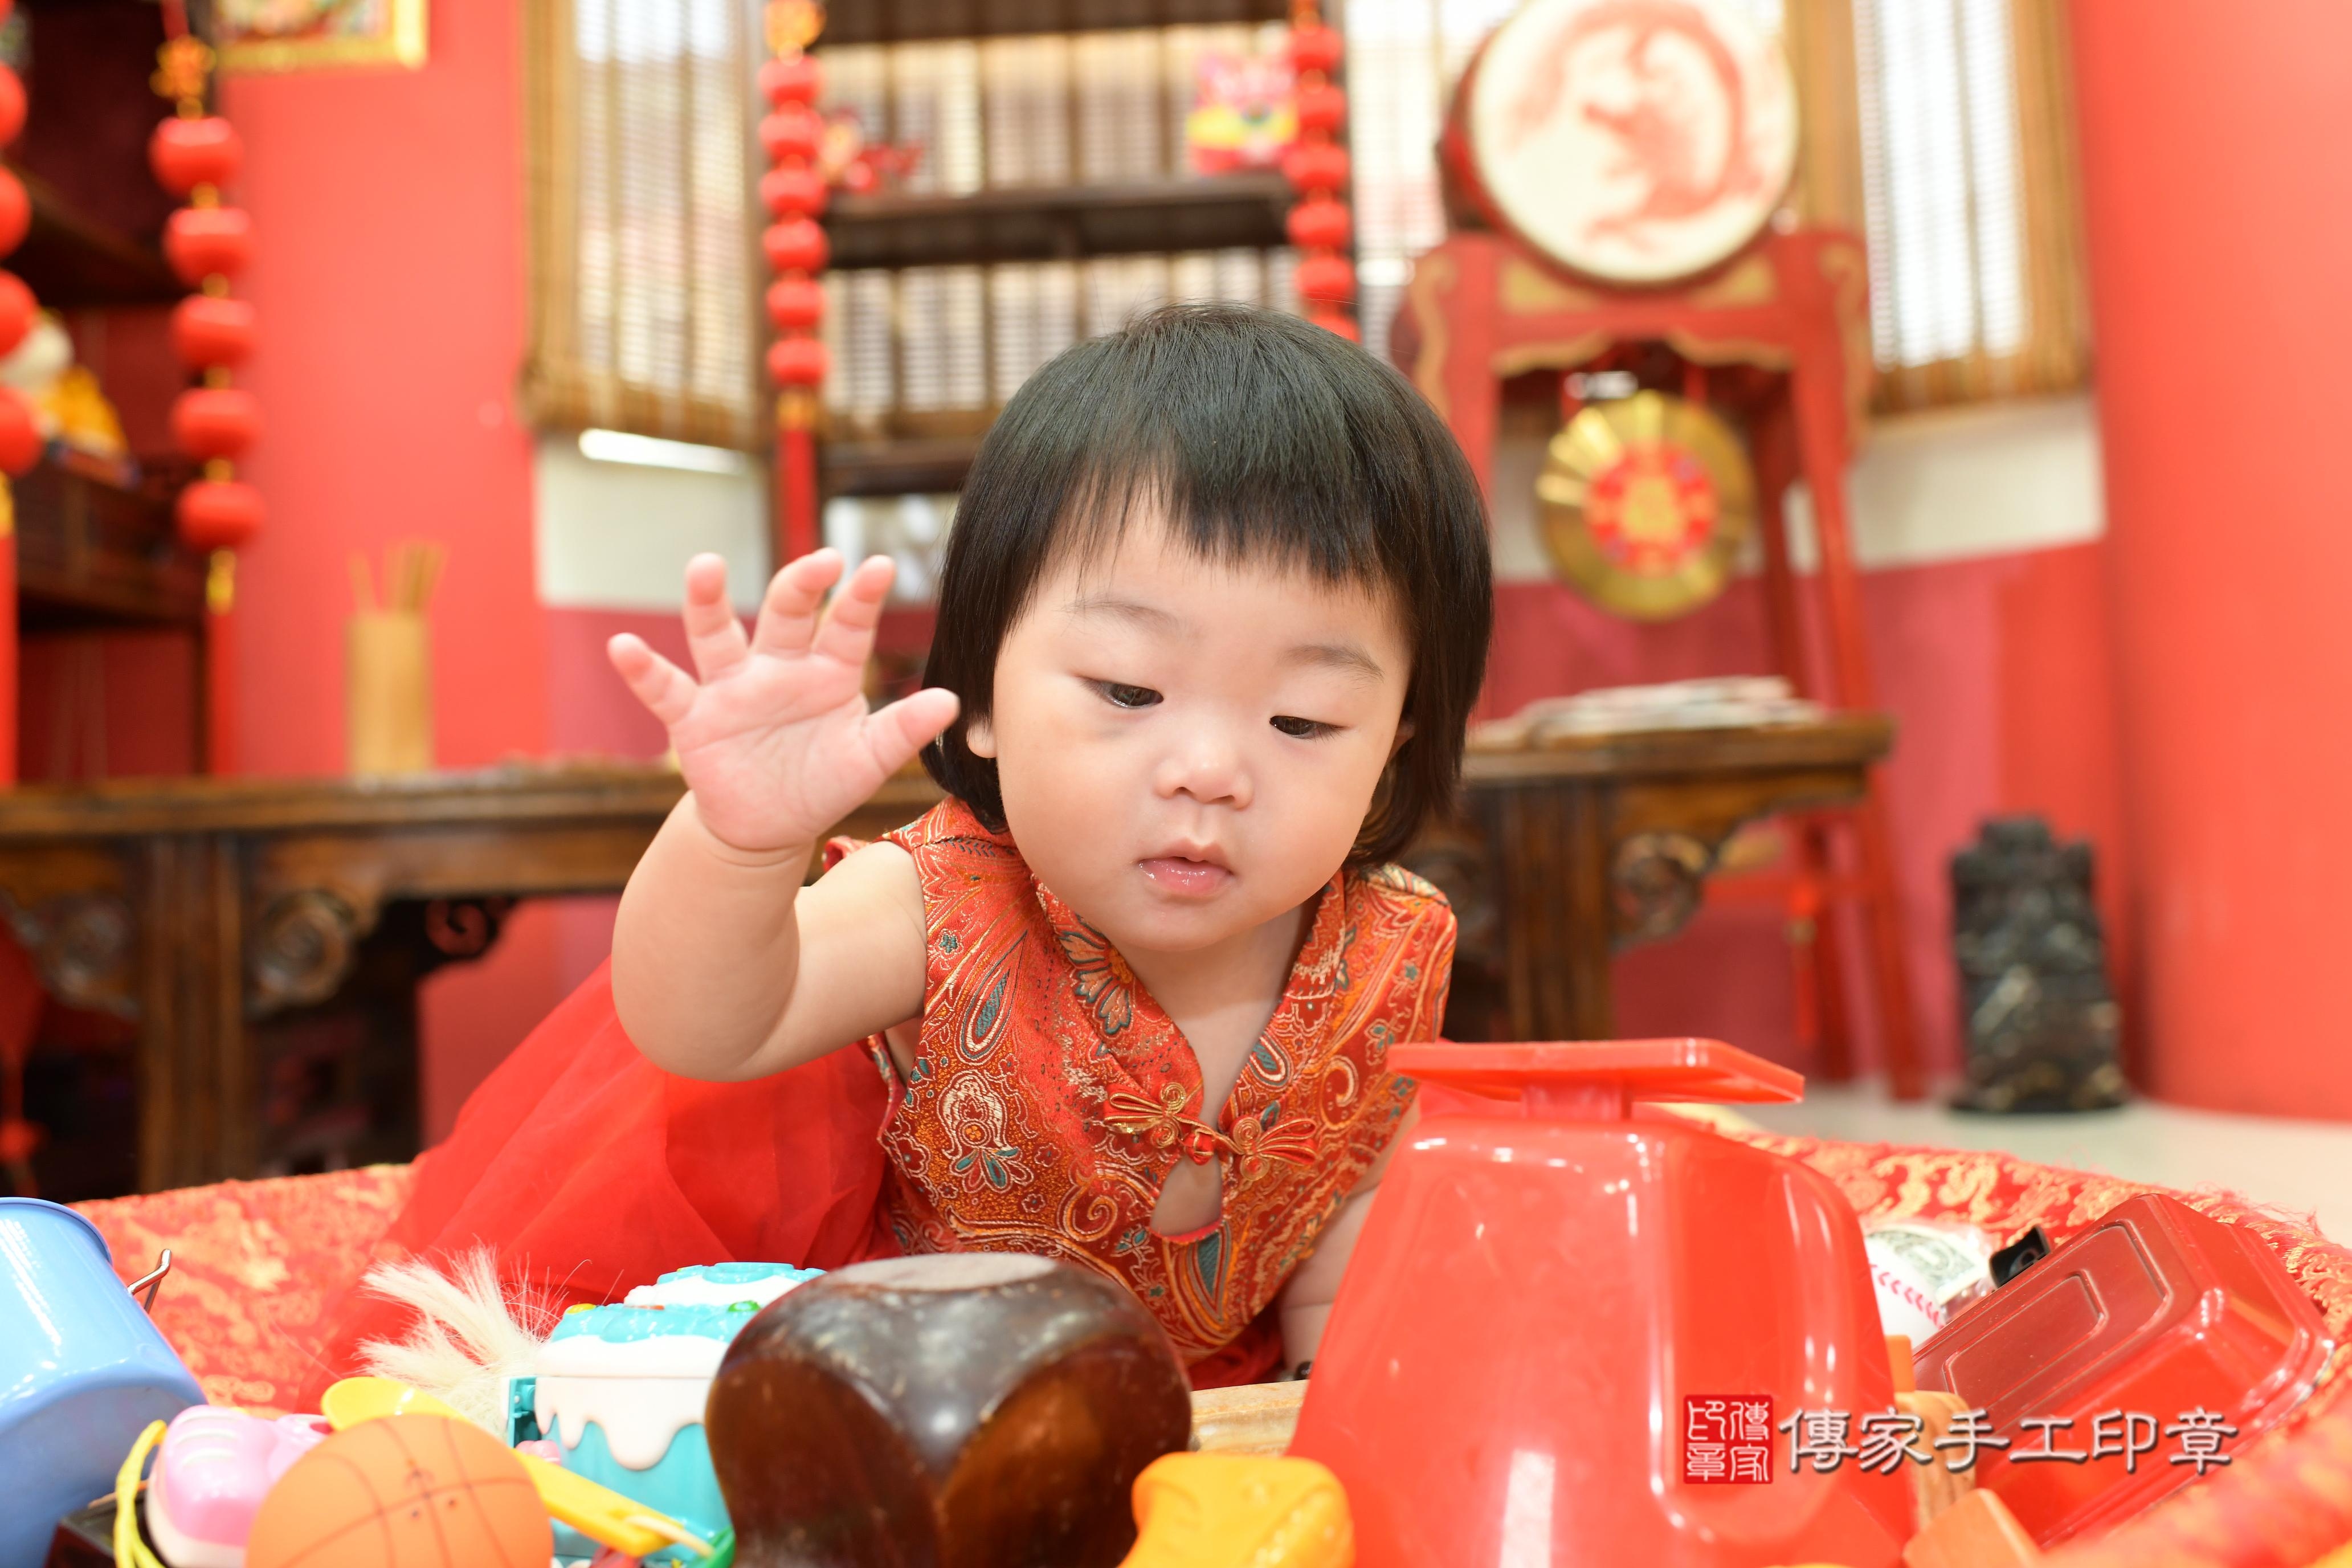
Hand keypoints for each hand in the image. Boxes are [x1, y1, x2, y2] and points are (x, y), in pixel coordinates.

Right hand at [608, 551, 960, 855]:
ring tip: (704, 566)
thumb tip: (952, 702)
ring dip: (708, 601)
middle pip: (784, 613)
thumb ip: (904, 730)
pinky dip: (642, 668)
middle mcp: (778, 665)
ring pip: (717, 635)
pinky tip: (623, 645)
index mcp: (828, 670)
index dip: (862, 597)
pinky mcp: (693, 717)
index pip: (847, 625)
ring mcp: (732, 686)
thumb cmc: (823, 782)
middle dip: (800, 584)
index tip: (880, 566)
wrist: (769, 827)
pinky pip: (665, 687)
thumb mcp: (868, 761)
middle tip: (820, 560)